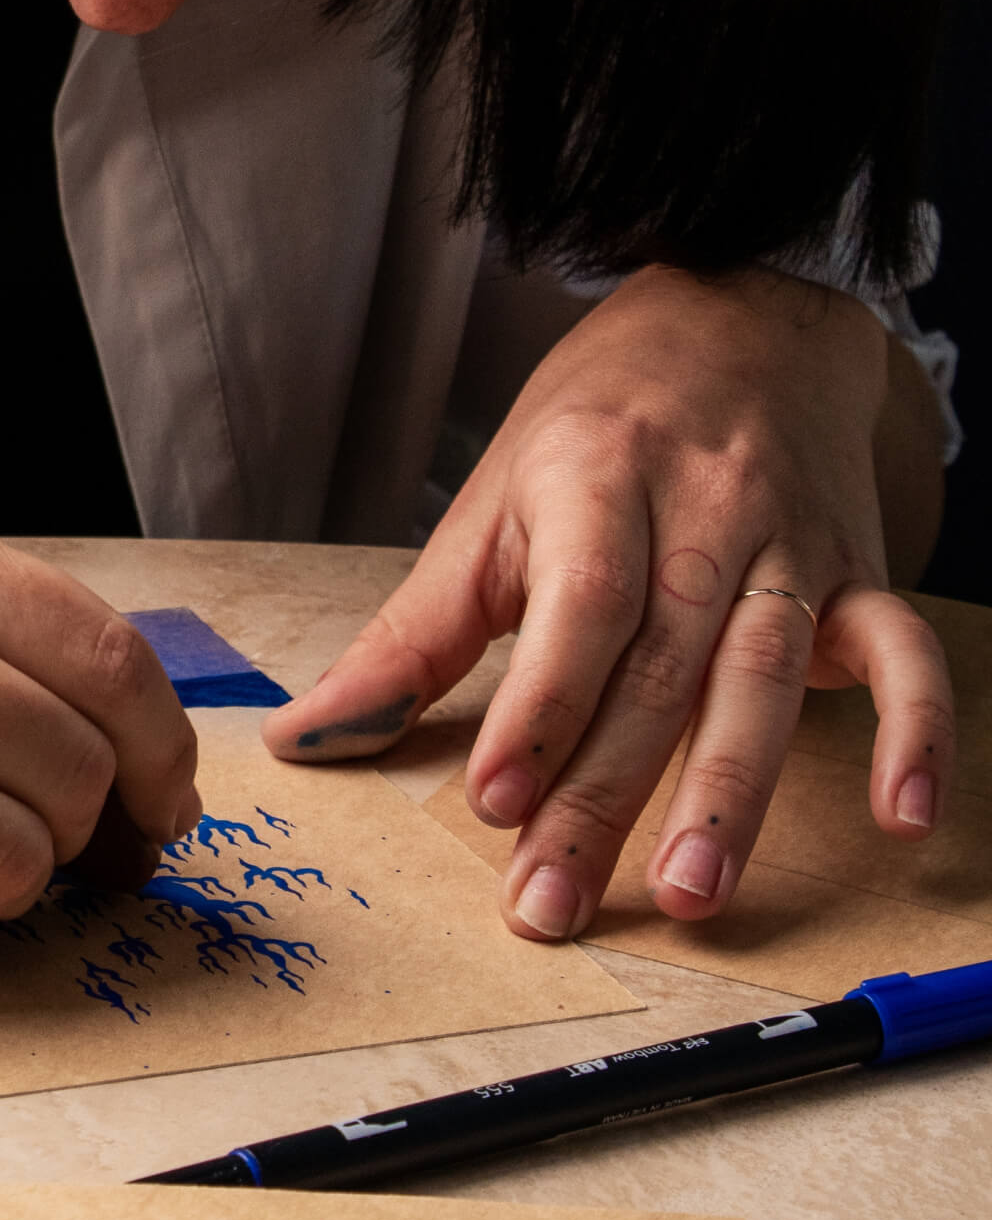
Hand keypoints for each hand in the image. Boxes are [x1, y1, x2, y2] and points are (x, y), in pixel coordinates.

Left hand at [262, 265, 954, 938]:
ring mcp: (787, 545)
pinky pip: (903, 652)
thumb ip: (411, 632)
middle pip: (656, 666)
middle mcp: (700, 511)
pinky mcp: (857, 574)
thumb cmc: (594, 426)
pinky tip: (903, 816)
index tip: (495, 800)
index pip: (578, 604)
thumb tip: (304, 735)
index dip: (539, 705)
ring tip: (689, 893)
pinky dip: (914, 731)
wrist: (734, 319)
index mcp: (594, 480)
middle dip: (603, 793)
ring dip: (730, 791)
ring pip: (763, 674)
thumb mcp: (489, 504)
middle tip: (551, 901)